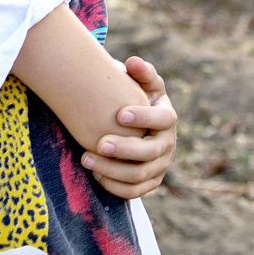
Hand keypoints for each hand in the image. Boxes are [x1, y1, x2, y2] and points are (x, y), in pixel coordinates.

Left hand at [82, 54, 176, 200]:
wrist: (137, 128)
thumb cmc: (135, 102)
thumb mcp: (142, 86)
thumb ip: (140, 73)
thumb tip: (132, 62)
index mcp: (167, 118)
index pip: (163, 120)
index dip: (144, 118)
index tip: (119, 114)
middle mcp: (167, 144)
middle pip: (150, 152)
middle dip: (124, 148)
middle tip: (99, 142)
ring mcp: (160, 166)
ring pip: (139, 174)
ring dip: (112, 169)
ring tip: (86, 159)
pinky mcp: (150, 182)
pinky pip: (134, 192)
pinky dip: (114, 186)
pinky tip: (95, 175)